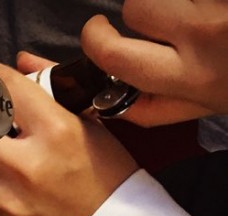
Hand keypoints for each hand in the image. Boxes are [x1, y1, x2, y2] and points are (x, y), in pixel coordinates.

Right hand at [81, 1, 227, 125]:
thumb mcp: (202, 107)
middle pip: (137, 6)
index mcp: (189, 77)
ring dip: (171, 0)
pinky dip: (197, 0)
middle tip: (160, 21)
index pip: (116, 55)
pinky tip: (212, 9)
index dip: (95, 37)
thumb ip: (155, 108)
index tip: (98, 30)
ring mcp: (220, 7)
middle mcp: (204, 36)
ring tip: (194, 12)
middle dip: (140, 11)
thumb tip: (106, 102)